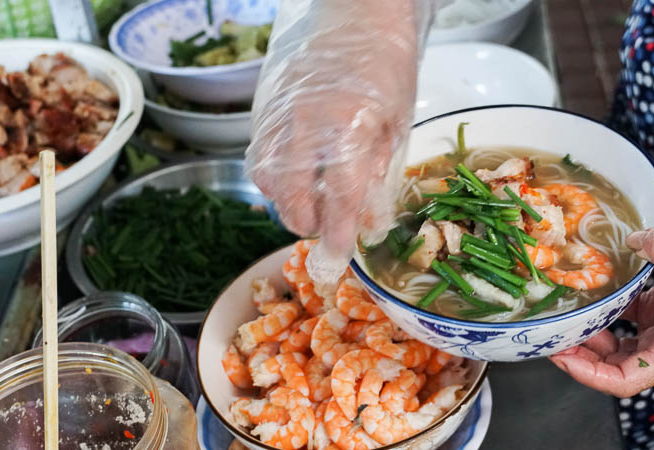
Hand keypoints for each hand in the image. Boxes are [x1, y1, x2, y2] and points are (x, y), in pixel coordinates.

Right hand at [246, 0, 437, 272]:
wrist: (355, 12)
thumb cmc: (385, 63)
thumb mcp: (396, 121)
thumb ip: (379, 171)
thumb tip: (367, 218)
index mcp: (348, 127)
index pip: (337, 197)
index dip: (337, 232)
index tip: (337, 254)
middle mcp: (306, 123)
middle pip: (292, 195)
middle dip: (307, 222)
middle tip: (323, 227)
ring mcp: (278, 113)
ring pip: (267, 178)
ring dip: (286, 201)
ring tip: (307, 201)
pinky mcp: (263, 107)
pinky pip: (257, 154)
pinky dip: (272, 176)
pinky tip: (293, 175)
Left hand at [549, 206, 653, 397]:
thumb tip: (636, 241)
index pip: (626, 379)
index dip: (589, 374)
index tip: (561, 355)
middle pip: (611, 365)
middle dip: (578, 354)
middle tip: (549, 332)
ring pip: (611, 342)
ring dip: (584, 333)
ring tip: (558, 314)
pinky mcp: (653, 306)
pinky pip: (617, 315)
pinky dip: (598, 308)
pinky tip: (581, 291)